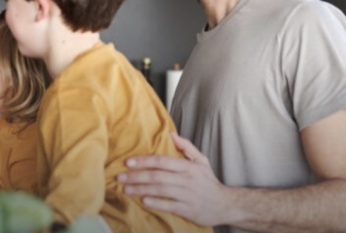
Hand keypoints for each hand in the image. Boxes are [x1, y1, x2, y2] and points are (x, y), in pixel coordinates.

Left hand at [118, 133, 238, 226]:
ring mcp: (187, 195)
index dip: (144, 161)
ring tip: (126, 189)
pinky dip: (156, 203)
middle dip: (136, 176)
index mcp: (188, 166)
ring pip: (160, 190)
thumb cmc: (208, 182)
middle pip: (158, 176)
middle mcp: (187, 180)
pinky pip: (169, 206)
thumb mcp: (201, 160)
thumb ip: (186, 147)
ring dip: (141, 189)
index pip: (162, 161)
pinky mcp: (188, 210)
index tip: (128, 162)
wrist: (225, 204)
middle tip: (120, 177)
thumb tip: (171, 134)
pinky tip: (143, 201)